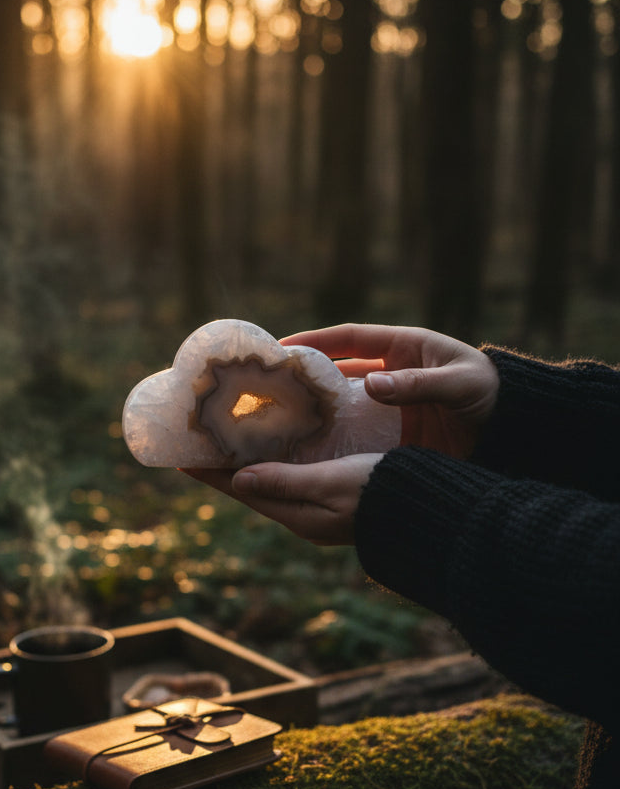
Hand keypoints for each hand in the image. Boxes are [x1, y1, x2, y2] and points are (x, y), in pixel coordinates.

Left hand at [185, 454, 382, 545]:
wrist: (431, 510)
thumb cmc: (382, 491)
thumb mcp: (331, 483)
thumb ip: (287, 481)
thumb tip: (239, 479)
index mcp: (299, 516)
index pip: (243, 492)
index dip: (212, 475)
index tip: (182, 459)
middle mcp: (305, 517)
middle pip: (253, 489)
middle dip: (226, 468)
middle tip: (200, 444)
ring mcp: (322, 510)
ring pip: (273, 484)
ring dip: (249, 465)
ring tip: (229, 443)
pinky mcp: (337, 499)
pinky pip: (295, 479)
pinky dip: (277, 463)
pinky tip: (277, 448)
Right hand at [281, 323, 499, 458]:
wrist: (520, 429)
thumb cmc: (494, 393)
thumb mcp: (458, 383)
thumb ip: (416, 384)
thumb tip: (370, 384)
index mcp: (404, 347)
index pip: (349, 338)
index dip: (314, 340)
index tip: (280, 348)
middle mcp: (392, 374)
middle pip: (338, 371)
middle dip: (305, 378)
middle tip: (269, 388)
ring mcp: (393, 405)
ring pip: (344, 404)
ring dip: (317, 411)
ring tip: (280, 422)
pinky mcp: (398, 433)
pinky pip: (360, 433)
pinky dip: (338, 439)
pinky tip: (313, 451)